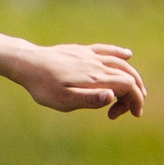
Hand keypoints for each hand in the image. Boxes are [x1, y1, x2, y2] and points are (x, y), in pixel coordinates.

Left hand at [12, 43, 146, 117]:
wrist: (27, 63)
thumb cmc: (44, 86)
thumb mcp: (64, 100)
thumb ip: (89, 99)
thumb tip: (112, 97)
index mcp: (96, 79)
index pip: (128, 87)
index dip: (136, 100)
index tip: (135, 114)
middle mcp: (97, 65)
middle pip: (129, 75)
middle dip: (136, 93)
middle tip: (129, 110)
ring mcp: (90, 56)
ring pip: (121, 63)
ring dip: (132, 77)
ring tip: (132, 91)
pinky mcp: (82, 51)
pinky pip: (107, 50)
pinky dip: (120, 54)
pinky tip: (127, 55)